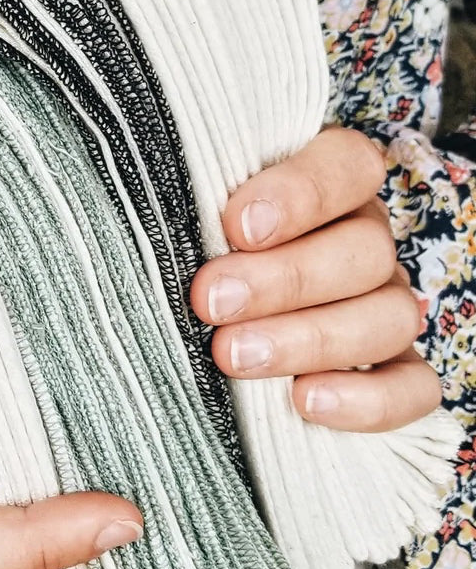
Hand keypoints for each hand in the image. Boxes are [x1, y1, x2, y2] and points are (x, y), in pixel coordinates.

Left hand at [190, 127, 441, 430]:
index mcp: (327, 187)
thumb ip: (188, 215)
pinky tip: (305, 401)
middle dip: (284, 279)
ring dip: (309, 339)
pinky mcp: (392, 372)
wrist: (194, 335)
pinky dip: (368, 399)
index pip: (346, 167)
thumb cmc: (184, 259)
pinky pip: (413, 388)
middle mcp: (362, 243)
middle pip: (364, 251)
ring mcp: (382, 308)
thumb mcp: (185, 225)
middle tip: (210, 303)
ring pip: (388, 318)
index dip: (301, 194)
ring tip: (232, 356)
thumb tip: (154, 217)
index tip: (237, 227)